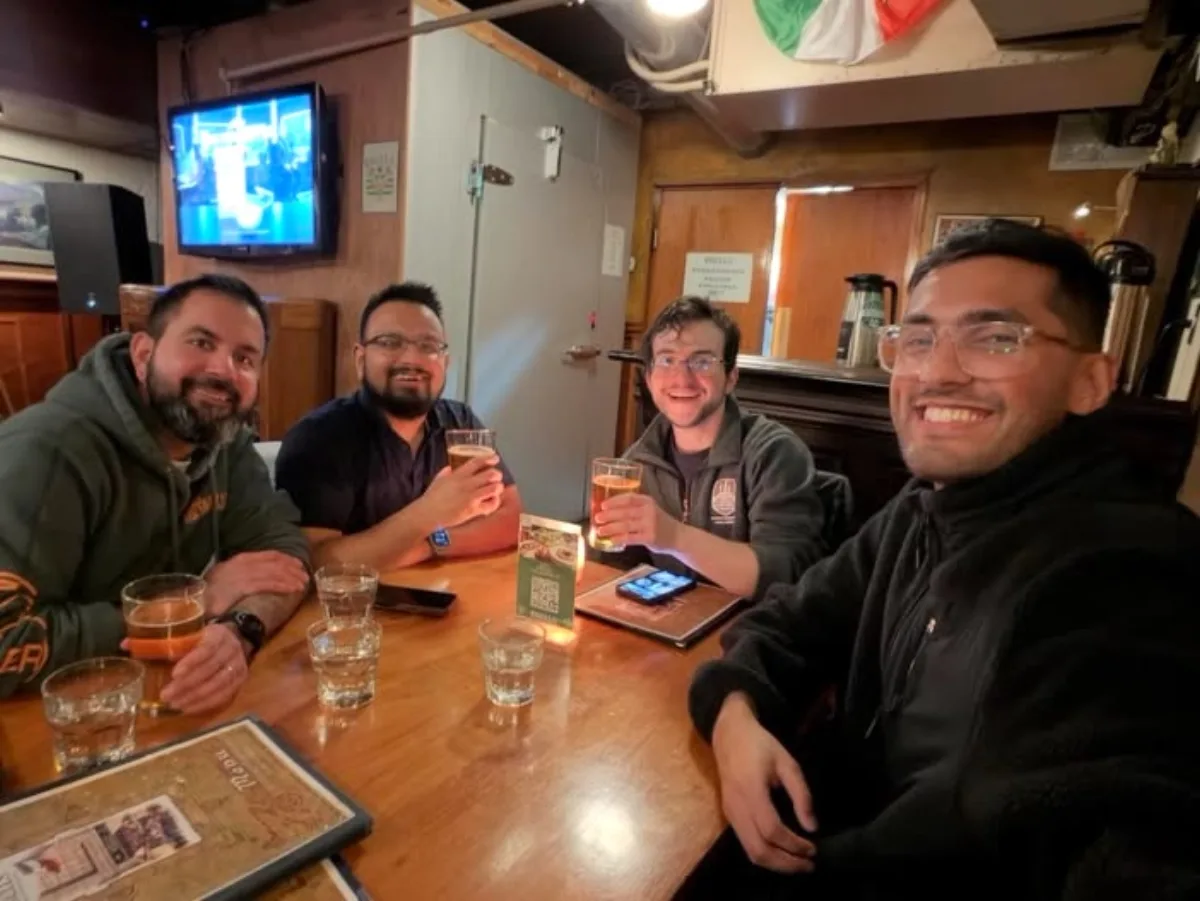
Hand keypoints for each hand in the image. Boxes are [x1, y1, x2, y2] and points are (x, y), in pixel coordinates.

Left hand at [158, 624, 249, 713]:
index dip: (191, 661)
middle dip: (187, 684)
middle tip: (166, 695)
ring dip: (195, 697)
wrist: (234, 639)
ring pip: (218, 684)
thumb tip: (126, 645)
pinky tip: (188, 708)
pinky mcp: (240, 680)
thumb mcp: (189, 632)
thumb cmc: (203, 637)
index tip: (174, 674)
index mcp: (218, 634)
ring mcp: (238, 666)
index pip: (207, 648)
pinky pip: (224, 695)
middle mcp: (231, 649)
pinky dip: (205, 704)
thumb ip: (162, 639)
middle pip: (210, 669)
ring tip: (174, 704)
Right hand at [204, 551, 309, 615]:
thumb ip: (240, 577)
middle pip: (273, 562)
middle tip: (305, 575)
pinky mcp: (240, 587)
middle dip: (291, 568)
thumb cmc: (205, 595)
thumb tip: (256, 579)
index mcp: (237, 560)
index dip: (284, 559)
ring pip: (273, 572)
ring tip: (303, 584)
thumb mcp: (223, 580)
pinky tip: (293, 589)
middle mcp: (240, 564)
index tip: (297, 564)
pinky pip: (266, 584)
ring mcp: (240, 575)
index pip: (266, 555)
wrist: (190, 604)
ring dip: (291, 577)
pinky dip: (282, 585)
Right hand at [418, 457, 503, 529]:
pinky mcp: (473, 510)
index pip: (476, 462)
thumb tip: (449, 468)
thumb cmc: (431, 498)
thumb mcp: (437, 480)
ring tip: (495, 490)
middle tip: (496, 478)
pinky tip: (491, 502)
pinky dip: (494, 502)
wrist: (427, 514)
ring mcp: (471, 497)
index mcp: (458, 475)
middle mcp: (466, 484)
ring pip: (494, 488)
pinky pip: (490, 505)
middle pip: (490, 474)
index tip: (496, 458)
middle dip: (497, 475)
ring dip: (497, 488)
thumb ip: (445, 473)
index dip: (488, 458)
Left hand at [593, 493, 677, 552]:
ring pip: (626, 525)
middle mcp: (649, 511)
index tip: (603, 505)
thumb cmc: (660, 523)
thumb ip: (635, 508)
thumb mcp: (650, 510)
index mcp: (647, 501)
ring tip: (600, 530)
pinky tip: (611, 540)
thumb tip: (610, 511)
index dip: (614, 501)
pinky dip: (619, 539)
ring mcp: (650, 525)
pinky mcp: (649, 538)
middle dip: (609, 515)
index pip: (628, 498)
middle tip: (597, 517)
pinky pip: (630, 538)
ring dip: (611, 528)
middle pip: (625, 512)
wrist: (678, 537)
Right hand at [712, 693, 818, 873]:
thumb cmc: (760, 745)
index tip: (813, 848)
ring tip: (797, 864)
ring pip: (750, 852)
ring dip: (775, 864)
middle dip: (785, 864)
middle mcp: (737, 807)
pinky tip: (782, 852)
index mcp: (751, 790)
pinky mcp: (729, 815)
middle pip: (758, 850)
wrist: (729, 734)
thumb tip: (812, 827)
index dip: (794, 845)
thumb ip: (801, 794)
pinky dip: (765, 855)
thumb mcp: (787, 763)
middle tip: (808, 865)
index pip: (772, 830)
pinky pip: (746, 844)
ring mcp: (730, 813)